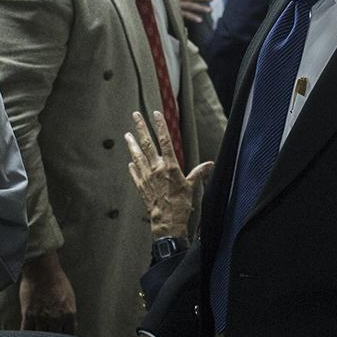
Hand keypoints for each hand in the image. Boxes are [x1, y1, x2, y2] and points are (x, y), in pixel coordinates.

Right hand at [19, 251, 76, 333]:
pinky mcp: (28, 314)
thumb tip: (72, 326)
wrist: (42, 268)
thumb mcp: (69, 297)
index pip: (69, 335)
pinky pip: (26, 331)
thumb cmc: (56, 280)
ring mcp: (42, 317)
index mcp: (69, 314)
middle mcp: (56, 318)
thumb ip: (70, 314)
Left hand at [126, 110, 212, 235]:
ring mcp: (146, 178)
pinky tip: (130, 161)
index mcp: (170, 166)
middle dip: (141, 128)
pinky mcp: (141, 187)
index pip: (164, 140)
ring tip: (127, 134)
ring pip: (137, 156)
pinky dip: (132, 166)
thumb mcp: (192, 187)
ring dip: (131, 144)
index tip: (155, 114)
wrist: (167, 223)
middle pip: (147, 144)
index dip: (160, 126)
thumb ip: (198, 173)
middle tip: (135, 115)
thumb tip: (209, 165)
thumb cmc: (181, 206)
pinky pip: (135, 173)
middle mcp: (156, 169)